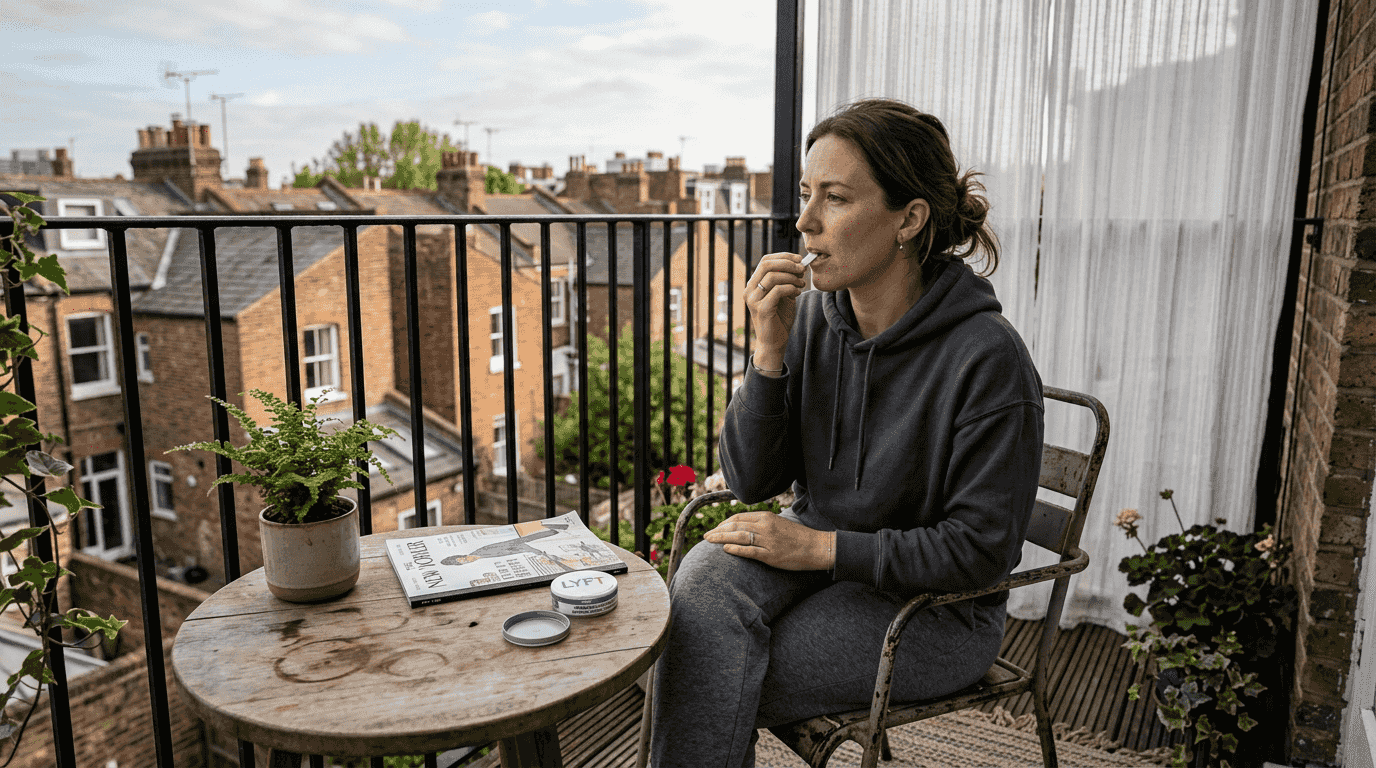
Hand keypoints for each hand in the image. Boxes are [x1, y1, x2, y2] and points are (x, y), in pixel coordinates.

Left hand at [702, 511, 833, 570]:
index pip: (739, 517)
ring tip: (709, 541)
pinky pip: (749, 551)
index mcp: (766, 517)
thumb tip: (745, 526)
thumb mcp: (779, 523)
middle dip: (718, 530)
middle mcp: (765, 526)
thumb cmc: (798, 537)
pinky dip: (735, 549)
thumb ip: (762, 524)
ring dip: (721, 538)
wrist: (817, 547)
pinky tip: (725, 550)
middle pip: (735, 525)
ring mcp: (767, 541)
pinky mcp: (771, 555)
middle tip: (706, 536)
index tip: (715, 528)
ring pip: (738, 537)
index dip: (724, 523)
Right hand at [744, 253, 809, 356]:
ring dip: (791, 277)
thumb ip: (785, 280)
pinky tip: (797, 293)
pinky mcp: (762, 309)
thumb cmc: (779, 318)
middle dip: (788, 264)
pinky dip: (791, 288)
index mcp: (753, 285)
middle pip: (767, 265)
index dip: (783, 256)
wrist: (774, 342)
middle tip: (802, 269)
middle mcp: (749, 290)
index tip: (799, 259)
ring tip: (801, 284)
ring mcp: (753, 300)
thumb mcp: (783, 295)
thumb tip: (797, 264)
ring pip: (772, 276)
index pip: (765, 261)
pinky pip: (778, 291)